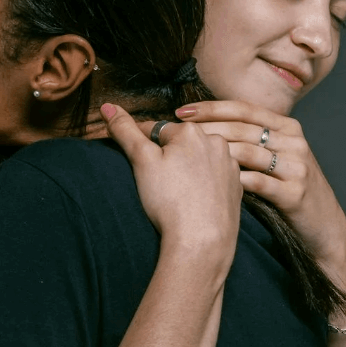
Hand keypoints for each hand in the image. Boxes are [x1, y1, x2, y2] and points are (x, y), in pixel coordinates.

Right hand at [100, 104, 241, 265]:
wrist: (203, 241)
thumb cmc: (170, 200)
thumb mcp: (141, 161)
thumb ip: (125, 130)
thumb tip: (108, 105)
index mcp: (191, 131)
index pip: (155, 130)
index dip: (139, 144)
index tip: (134, 162)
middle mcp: (216, 141)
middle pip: (180, 144)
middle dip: (166, 156)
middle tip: (155, 182)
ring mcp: (230, 164)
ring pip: (198, 160)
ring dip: (186, 169)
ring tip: (174, 193)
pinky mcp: (237, 186)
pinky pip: (214, 178)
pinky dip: (203, 185)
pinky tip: (192, 201)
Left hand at [175, 100, 345, 267]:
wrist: (323, 225)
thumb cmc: (289, 189)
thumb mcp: (277, 158)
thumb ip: (252, 140)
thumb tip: (205, 127)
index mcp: (287, 128)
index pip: (244, 109)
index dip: (211, 108)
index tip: (181, 111)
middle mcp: (294, 142)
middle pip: (242, 129)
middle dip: (205, 129)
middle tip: (173, 134)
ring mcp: (297, 167)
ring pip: (248, 153)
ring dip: (213, 154)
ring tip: (184, 158)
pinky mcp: (295, 193)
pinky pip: (258, 183)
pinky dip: (233, 181)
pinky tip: (209, 183)